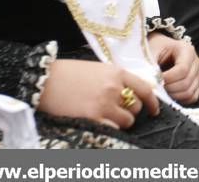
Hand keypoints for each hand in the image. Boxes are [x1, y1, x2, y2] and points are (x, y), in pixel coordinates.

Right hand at [39, 60, 158, 129]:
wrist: (44, 80)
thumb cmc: (69, 73)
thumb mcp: (98, 69)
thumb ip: (116, 80)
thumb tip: (132, 94)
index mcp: (117, 73)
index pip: (145, 89)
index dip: (152, 102)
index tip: (154, 109)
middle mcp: (114, 87)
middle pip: (136, 106)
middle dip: (131, 112)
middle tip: (118, 112)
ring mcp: (104, 103)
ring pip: (127, 120)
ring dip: (121, 122)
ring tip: (107, 117)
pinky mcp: (93, 117)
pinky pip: (114, 129)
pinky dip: (111, 128)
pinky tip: (101, 123)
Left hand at [148, 32, 198, 104]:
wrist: (159, 48)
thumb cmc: (155, 48)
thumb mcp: (151, 51)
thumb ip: (150, 66)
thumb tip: (151, 83)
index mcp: (187, 50)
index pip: (182, 69)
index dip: (168, 78)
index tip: (155, 81)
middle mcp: (195, 62)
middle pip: (186, 82)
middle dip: (169, 89)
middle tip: (155, 89)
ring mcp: (196, 74)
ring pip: (189, 92)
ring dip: (173, 96)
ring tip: (160, 92)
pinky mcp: (195, 84)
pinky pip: (192, 97)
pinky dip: (180, 100)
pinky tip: (168, 95)